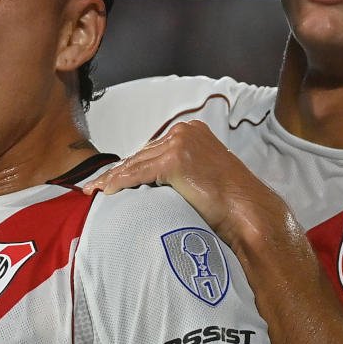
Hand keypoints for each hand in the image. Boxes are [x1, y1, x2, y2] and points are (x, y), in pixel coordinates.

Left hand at [83, 120, 296, 247]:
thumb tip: (152, 181)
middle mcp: (185, 131)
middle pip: (141, 154)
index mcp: (192, 131)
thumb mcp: (202, 176)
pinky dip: (118, 184)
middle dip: (118, 172)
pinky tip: (104, 193)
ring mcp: (180, 143)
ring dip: (112, 179)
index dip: (130, 165)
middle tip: (95, 186)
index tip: (111, 179)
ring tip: (94, 191)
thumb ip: (180, 170)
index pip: (152, 149)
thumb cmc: (229, 202)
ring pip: (135, 163)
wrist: (248, 212)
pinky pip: (137, 174)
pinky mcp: (174, 160)